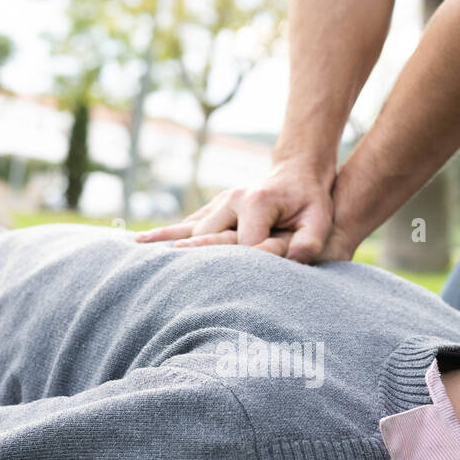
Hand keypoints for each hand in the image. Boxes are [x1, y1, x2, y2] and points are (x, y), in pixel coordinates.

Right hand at [135, 159, 352, 262]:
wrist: (299, 173)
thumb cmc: (312, 201)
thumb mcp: (319, 220)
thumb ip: (309, 242)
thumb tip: (294, 260)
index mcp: (256, 201)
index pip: (244, 244)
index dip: (251, 263)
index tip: (256, 282)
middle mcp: (232, 198)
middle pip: (210, 238)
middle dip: (199, 261)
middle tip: (174, 286)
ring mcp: (220, 202)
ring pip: (191, 229)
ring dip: (169, 244)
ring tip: (141, 258)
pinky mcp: (215, 207)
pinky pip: (187, 222)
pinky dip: (166, 232)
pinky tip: (141, 240)